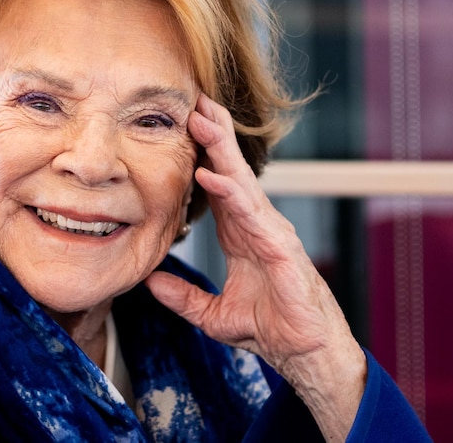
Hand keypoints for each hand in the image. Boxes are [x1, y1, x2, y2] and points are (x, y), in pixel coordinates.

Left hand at [145, 93, 364, 440]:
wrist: (303, 352)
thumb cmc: (269, 328)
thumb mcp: (212, 314)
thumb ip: (182, 297)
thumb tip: (150, 282)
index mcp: (241, 233)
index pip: (217, 185)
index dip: (200, 155)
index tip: (182, 126)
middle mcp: (256, 224)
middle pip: (230, 171)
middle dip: (213, 135)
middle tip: (194, 101)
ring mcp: (271, 232)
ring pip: (242, 182)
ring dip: (220, 150)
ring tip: (201, 119)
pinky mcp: (281, 248)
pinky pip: (252, 214)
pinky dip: (231, 193)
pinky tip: (212, 175)